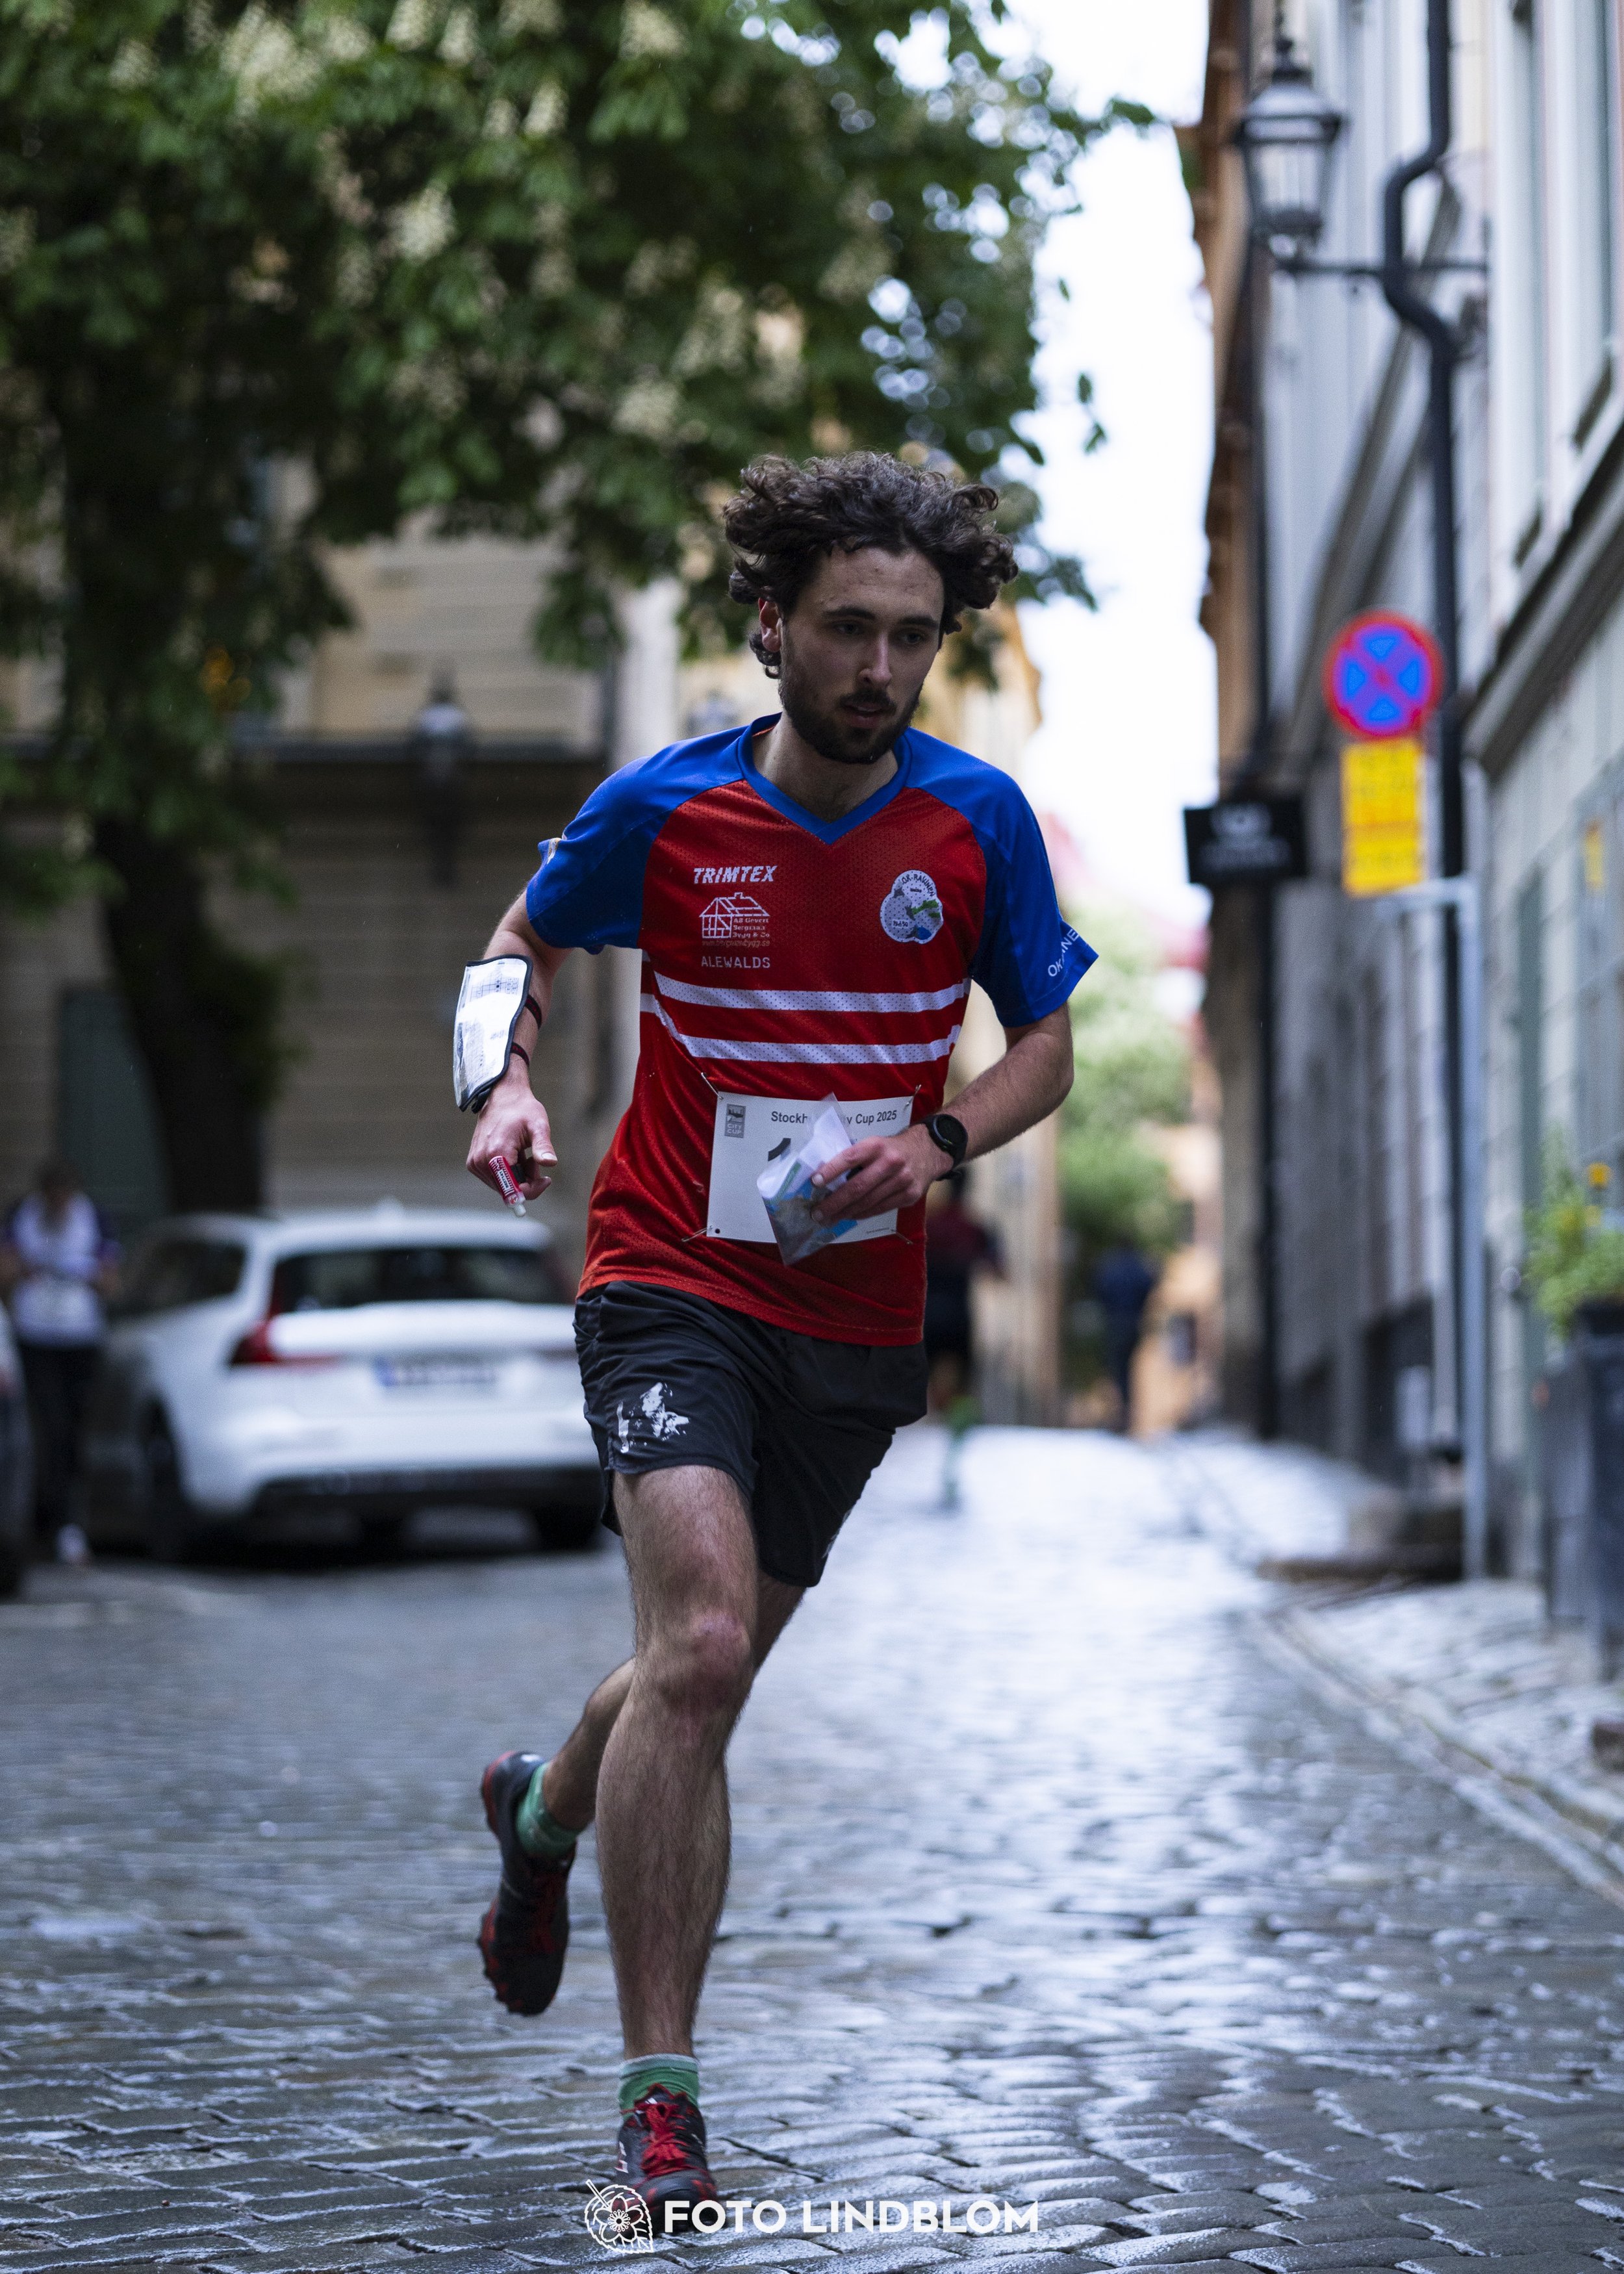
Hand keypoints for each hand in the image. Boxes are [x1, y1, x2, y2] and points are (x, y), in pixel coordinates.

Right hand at [466, 1069, 557, 1200]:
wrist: (502, 1098)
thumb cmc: (522, 1110)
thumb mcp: (538, 1125)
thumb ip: (543, 1146)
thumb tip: (551, 1163)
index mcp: (497, 1154)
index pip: (515, 1190)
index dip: (534, 1189)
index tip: (546, 1179)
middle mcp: (481, 1161)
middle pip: (509, 1190)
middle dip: (527, 1179)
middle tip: (533, 1159)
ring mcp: (475, 1163)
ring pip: (503, 1186)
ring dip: (518, 1175)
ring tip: (523, 1154)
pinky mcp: (473, 1163)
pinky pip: (495, 1179)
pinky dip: (508, 1171)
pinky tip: (514, 1154)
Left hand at [810, 1123, 950, 1222]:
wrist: (929, 1150)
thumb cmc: (892, 1148)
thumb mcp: (875, 1144)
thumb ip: (856, 1158)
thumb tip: (826, 1178)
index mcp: (877, 1145)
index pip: (850, 1158)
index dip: (831, 1171)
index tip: (814, 1182)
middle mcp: (891, 1162)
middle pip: (857, 1187)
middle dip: (834, 1203)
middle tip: (817, 1213)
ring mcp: (902, 1181)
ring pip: (868, 1202)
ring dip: (845, 1213)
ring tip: (829, 1218)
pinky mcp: (909, 1195)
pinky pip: (880, 1209)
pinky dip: (862, 1214)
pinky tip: (849, 1216)